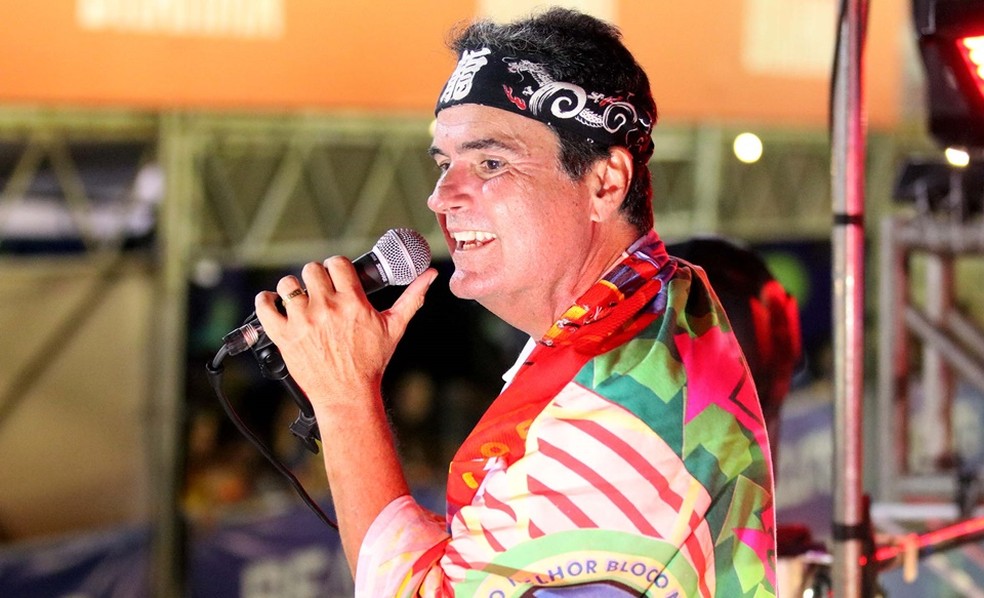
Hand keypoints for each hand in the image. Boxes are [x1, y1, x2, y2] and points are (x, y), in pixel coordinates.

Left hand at [254, 256, 437, 408]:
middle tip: (319, 291)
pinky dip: (266, 301)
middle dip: (316, 278)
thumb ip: (412, 298)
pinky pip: (264, 307)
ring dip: (292, 289)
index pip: (337, 263)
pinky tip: (274, 304)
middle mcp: (326, 309)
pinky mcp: (284, 336)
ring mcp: (303, 322)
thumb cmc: (371, 362)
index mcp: (352, 303)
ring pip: (287, 284)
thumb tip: (430, 276)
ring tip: (299, 300)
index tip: (336, 276)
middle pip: (311, 270)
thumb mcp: (395, 327)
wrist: (347, 395)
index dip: (336, 267)